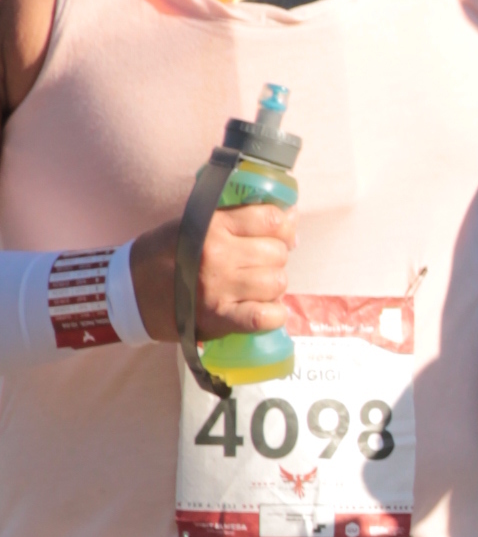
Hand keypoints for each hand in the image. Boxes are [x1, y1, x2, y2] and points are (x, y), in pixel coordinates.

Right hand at [128, 201, 294, 343]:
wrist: (128, 292)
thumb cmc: (163, 254)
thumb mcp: (194, 223)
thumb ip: (238, 219)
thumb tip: (290, 218)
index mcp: (212, 225)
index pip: (271, 219)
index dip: (283, 228)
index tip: (280, 235)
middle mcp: (217, 254)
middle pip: (277, 252)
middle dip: (274, 258)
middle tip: (257, 265)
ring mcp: (220, 288)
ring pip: (277, 283)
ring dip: (272, 286)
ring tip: (254, 288)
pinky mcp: (219, 318)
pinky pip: (267, 316)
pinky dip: (273, 315)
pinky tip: (264, 310)